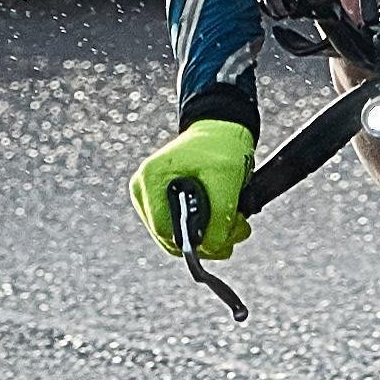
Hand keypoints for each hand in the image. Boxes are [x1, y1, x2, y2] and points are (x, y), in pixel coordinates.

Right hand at [135, 112, 259, 260]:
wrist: (221, 131)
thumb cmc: (221, 149)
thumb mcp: (226, 180)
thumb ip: (219, 217)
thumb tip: (211, 248)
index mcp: (150, 179)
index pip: (164, 230)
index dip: (195, 241)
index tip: (224, 234)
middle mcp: (142, 189)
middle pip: (168, 238)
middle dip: (206, 241)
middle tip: (236, 229)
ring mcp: (148, 197)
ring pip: (175, 239)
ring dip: (208, 238)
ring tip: (233, 222)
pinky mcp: (159, 203)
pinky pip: (180, 231)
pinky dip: (203, 231)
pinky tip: (221, 219)